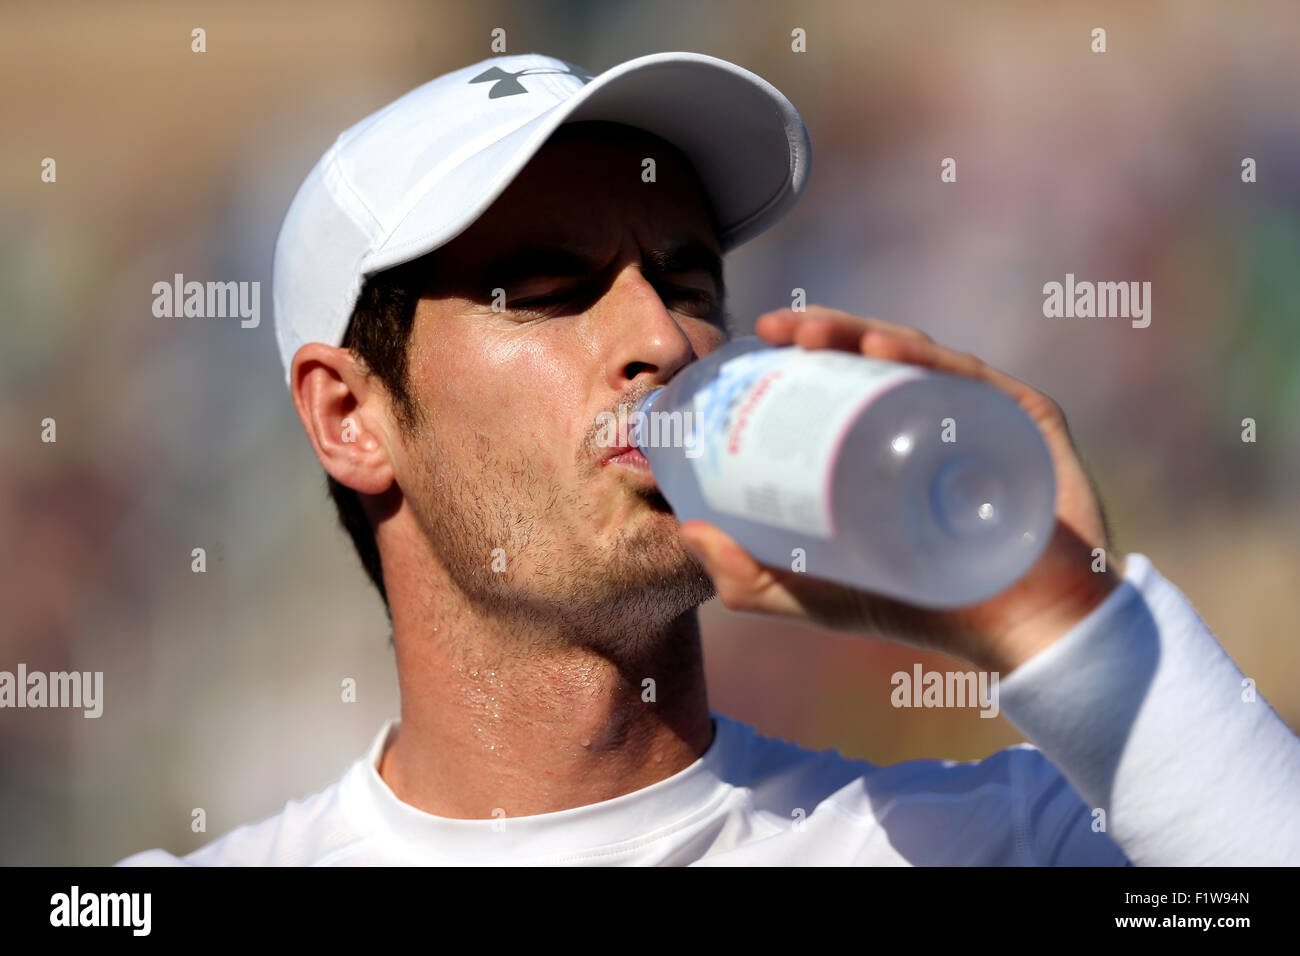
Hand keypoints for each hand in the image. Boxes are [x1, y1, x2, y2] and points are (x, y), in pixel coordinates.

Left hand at [677, 306, 1124, 673]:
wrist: (1023, 633)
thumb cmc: (920, 607)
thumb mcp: (817, 596)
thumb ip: (750, 578)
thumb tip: (688, 531)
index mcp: (888, 441)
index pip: (839, 384)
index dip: (794, 358)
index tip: (747, 349)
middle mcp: (934, 416)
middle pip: (872, 358)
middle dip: (820, 333)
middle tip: (772, 332)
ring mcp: (980, 413)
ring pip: (915, 355)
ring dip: (860, 331)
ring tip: (810, 333)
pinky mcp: (1024, 417)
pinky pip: (971, 375)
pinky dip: (923, 358)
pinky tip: (880, 351)